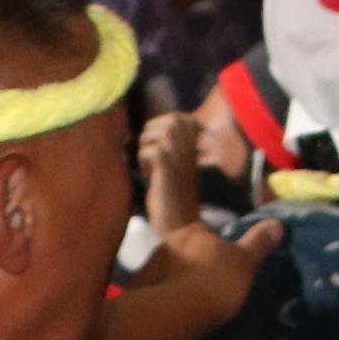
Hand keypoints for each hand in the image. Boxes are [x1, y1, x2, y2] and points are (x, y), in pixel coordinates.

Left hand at [133, 212, 282, 315]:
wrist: (170, 317)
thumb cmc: (212, 282)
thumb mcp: (245, 262)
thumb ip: (259, 243)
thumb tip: (278, 223)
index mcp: (191, 232)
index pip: (203, 232)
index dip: (214, 245)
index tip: (224, 260)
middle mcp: (165, 246)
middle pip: (183, 252)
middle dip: (193, 265)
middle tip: (208, 284)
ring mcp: (147, 271)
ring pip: (167, 274)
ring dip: (177, 284)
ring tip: (192, 305)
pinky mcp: (136, 297)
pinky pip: (155, 296)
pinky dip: (165, 303)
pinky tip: (175, 318)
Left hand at [137, 109, 206, 235]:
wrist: (181, 223)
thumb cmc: (175, 195)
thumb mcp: (177, 163)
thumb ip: (170, 144)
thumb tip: (148, 128)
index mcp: (196, 142)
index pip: (178, 116)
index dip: (162, 128)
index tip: (164, 150)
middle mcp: (191, 143)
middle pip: (162, 121)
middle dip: (151, 138)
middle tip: (156, 159)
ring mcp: (180, 152)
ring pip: (150, 133)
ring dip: (145, 151)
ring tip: (154, 168)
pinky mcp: (167, 164)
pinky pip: (146, 150)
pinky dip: (143, 163)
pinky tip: (153, 177)